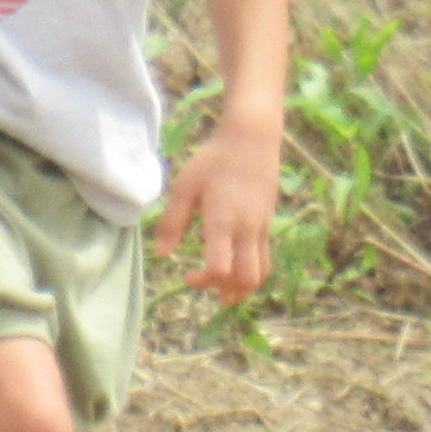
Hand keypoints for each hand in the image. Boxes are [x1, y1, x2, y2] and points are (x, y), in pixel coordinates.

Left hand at [154, 118, 282, 305]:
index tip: (187, 276)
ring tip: (224, 290)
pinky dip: (252, 273)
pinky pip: (265, 259)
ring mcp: (261, 228)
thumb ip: (172, 222)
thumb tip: (162, 253)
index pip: (220, 268)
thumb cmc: (213, 161)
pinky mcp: (268, 225)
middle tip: (204, 283)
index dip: (203, 281)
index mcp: (222, 220)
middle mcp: (246, 229)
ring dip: (242, 287)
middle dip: (223, 290)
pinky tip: (236, 271)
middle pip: (244, 278)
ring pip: (260, 273)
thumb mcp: (184, 186)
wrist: (252, 140)